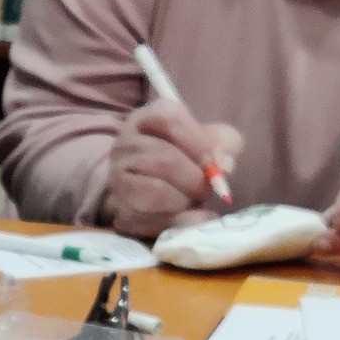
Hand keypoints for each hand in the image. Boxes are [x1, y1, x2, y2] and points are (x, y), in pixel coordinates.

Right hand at [100, 101, 240, 239]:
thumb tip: (224, 167)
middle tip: (208, 189)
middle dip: (194, 179)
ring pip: (153, 191)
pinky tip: (188, 218)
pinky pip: (147, 219)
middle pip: (164, 159)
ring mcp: (116, 177)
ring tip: (192, 201)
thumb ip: (224, 144)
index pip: (170, 120)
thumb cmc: (186, 158)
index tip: (217, 163)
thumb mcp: (209, 139)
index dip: (199, 144)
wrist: (150, 188)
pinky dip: (174, 221)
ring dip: (183, 200)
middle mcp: (125, 144)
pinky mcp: (118, 209)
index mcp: (147, 118)